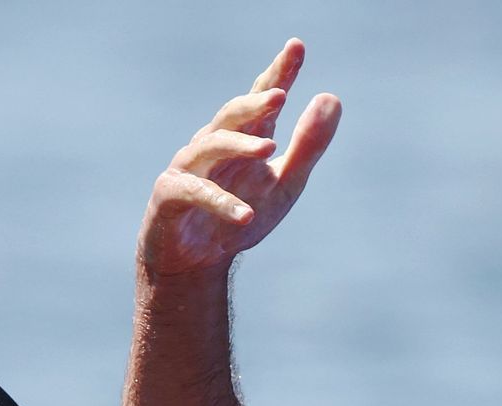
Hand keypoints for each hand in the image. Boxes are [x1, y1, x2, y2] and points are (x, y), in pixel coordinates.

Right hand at [138, 38, 341, 277]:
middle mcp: (214, 144)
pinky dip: (221, 202)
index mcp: (244, 138)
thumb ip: (307, 146)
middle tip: (280, 94)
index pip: (262, 99)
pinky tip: (247, 215)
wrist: (196, 263)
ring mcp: (189, 167)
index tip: (296, 46)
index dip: (278, 73)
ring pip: (211, 145)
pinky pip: (196, 192)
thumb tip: (332, 98)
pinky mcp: (170, 195)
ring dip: (240, 146)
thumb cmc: (241, 216)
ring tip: (270, 149)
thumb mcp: (285, 185)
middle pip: (232, 115)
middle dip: (254, 102)